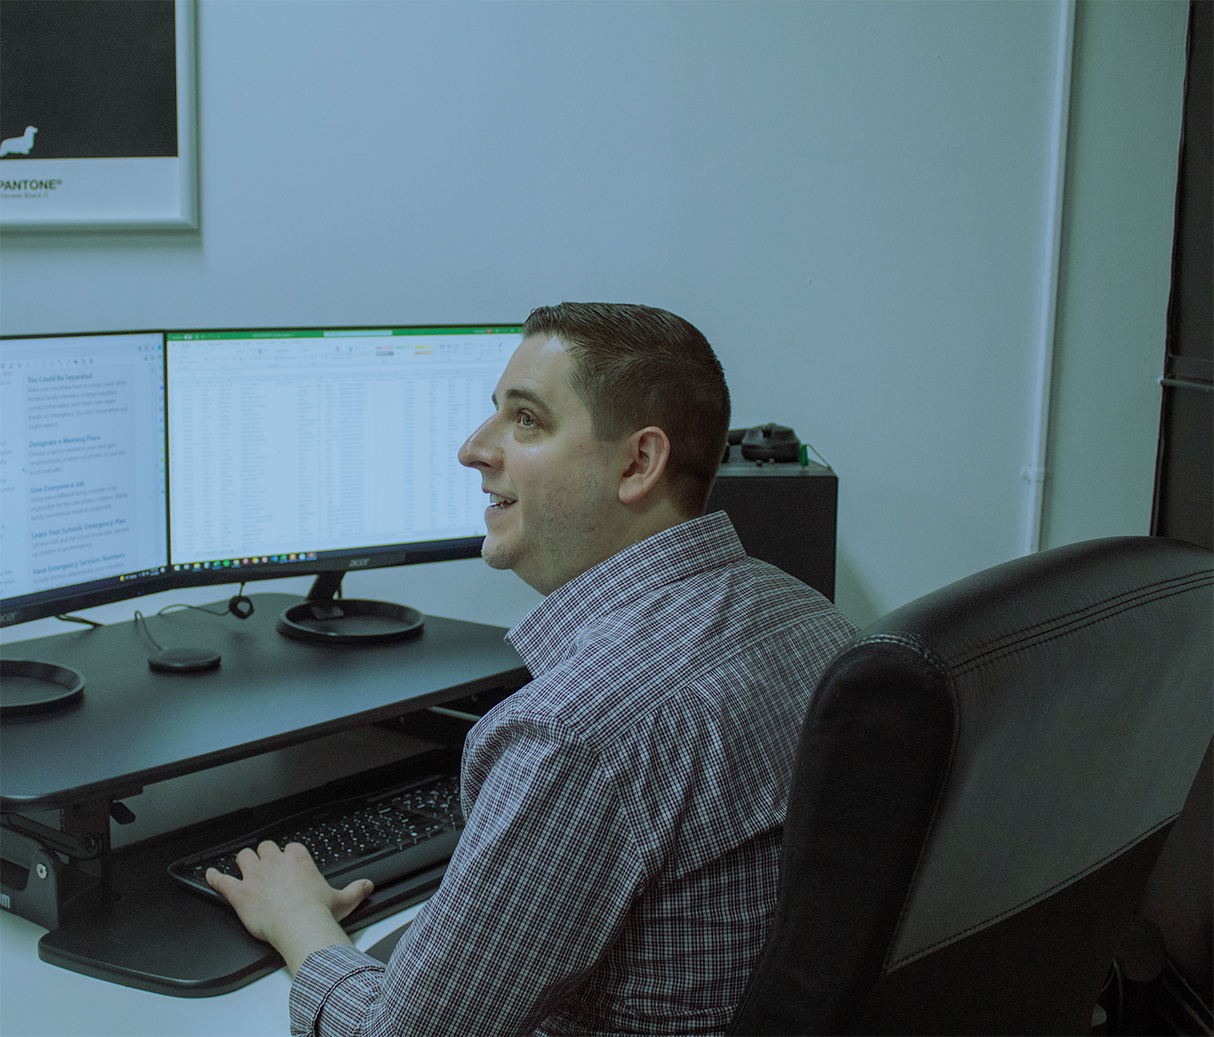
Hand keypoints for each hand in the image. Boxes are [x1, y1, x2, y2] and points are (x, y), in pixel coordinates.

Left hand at [206, 841, 372, 974]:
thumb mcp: (344, 900)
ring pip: (243, 857)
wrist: (300, 927)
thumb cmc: (318, 913)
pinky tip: (210, 875)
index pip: (290, 847)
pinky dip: (214, 877)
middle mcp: (274, 862)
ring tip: (243, 865)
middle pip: (264, 847)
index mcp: (298, 859)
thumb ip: (356, 890)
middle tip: (266, 864)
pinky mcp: (239, 893)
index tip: (290, 864)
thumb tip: (368, 886)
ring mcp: (255, 876)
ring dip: (243, 861)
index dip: (288, 856)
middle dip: (264, 854)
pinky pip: (222, 880)